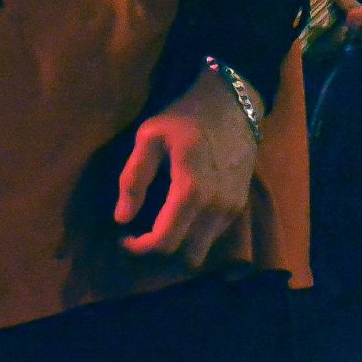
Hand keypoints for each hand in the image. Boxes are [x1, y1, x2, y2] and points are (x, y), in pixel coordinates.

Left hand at [114, 68, 260, 267]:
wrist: (232, 104)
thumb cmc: (186, 117)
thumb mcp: (150, 137)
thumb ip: (134, 178)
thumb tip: (121, 218)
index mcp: (191, 191)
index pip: (165, 242)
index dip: (140, 248)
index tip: (124, 237)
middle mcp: (216, 208)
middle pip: (186, 256)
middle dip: (160, 251)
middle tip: (140, 234)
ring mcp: (232, 209)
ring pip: (202, 250)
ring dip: (179, 245)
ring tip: (159, 225)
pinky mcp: (240, 206)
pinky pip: (213, 236)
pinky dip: (195, 235)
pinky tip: (180, 215)